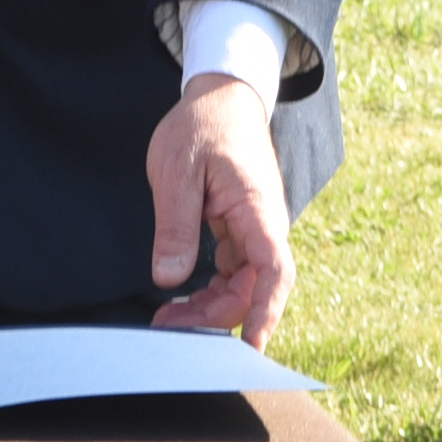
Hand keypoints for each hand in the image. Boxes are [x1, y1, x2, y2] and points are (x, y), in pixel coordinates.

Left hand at [146, 73, 294, 347]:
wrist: (223, 95)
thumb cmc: (202, 125)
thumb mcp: (176, 171)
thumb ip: (175, 226)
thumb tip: (170, 279)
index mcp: (257, 208)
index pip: (274, 270)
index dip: (265, 311)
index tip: (251, 346)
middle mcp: (264, 223)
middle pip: (255, 287)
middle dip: (218, 317)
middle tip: (168, 330)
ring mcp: (254, 227)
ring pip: (243, 283)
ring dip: (211, 307)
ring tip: (167, 320)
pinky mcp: (242, 228)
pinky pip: (234, 270)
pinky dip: (210, 289)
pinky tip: (181, 298)